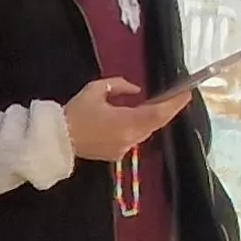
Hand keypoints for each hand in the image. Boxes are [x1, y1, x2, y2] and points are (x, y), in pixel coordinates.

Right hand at [65, 77, 187, 164]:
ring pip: (146, 131)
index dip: (175, 104)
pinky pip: (134, 138)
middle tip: (175, 96)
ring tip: (157, 104)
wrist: (54, 140)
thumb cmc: (74, 113)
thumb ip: (119, 86)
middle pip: (156, 122)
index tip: (186, 93)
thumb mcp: (95, 90)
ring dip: (152, 118)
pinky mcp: (117, 154)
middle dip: (167, 109)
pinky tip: (134, 118)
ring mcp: (124, 148)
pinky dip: (138, 127)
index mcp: (126, 122)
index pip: (159, 113)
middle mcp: (130, 138)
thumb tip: (136, 90)